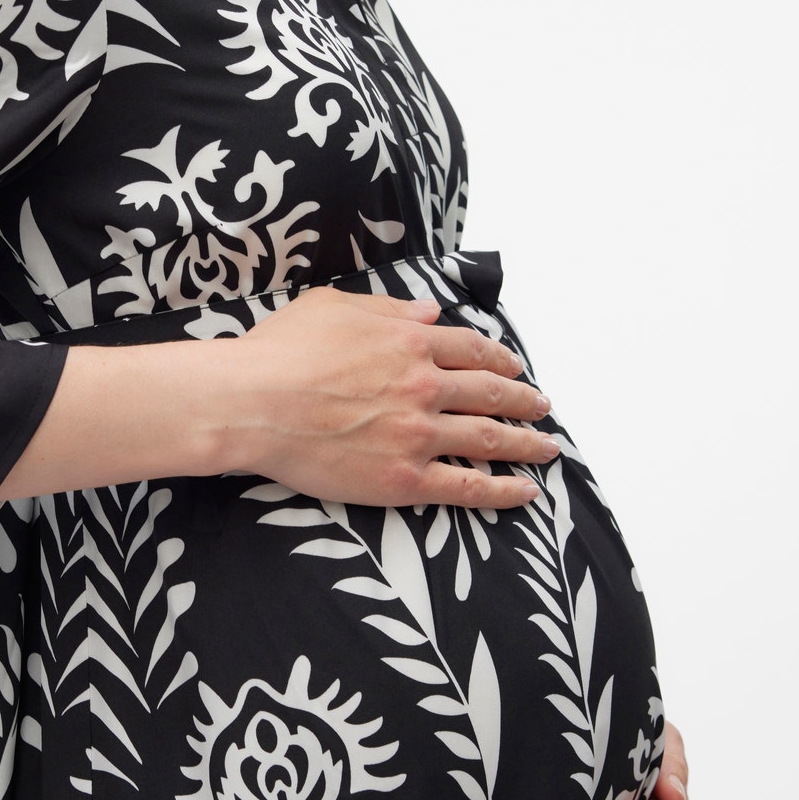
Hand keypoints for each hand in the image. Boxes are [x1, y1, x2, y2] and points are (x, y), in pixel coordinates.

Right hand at [232, 287, 554, 508]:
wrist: (252, 402)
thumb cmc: (279, 351)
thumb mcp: (332, 307)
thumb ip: (387, 308)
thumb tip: (429, 311)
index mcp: (409, 340)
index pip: (472, 349)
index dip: (500, 359)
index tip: (515, 367)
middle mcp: (425, 384)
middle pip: (492, 392)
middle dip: (524, 400)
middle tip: (542, 407)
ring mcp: (419, 433)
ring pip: (490, 439)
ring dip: (526, 444)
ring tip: (546, 448)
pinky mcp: (405, 477)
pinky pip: (468, 486)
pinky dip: (502, 490)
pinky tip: (525, 492)